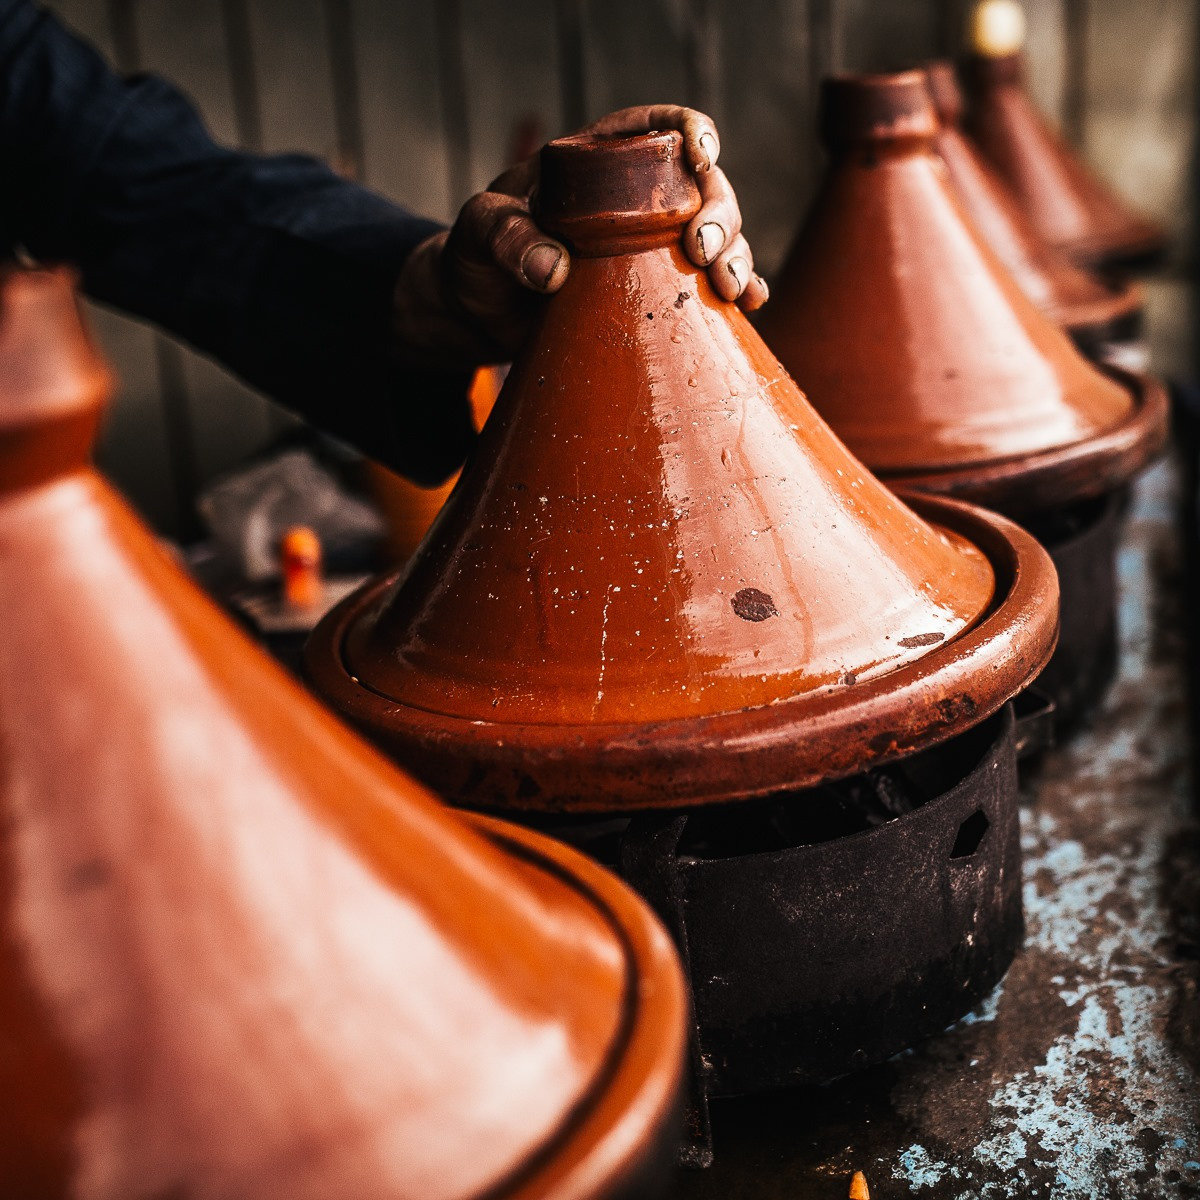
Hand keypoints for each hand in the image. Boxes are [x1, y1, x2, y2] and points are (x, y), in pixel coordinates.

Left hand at [393, 105, 768, 366]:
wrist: (481, 315)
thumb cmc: (477, 258)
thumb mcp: (478, 234)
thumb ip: (506, 238)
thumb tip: (553, 269)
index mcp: (601, 162)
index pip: (658, 127)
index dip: (692, 132)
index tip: (701, 157)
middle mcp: (639, 201)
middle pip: (703, 188)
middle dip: (719, 213)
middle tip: (702, 252)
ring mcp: (654, 250)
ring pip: (717, 237)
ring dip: (736, 256)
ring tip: (729, 288)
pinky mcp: (658, 294)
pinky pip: (709, 287)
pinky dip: (738, 291)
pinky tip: (749, 303)